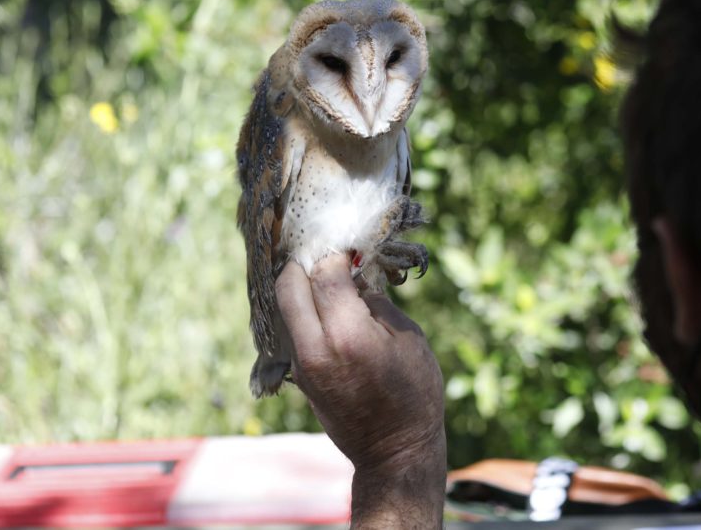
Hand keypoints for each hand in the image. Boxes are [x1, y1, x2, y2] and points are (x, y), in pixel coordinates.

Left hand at [276, 253, 445, 528]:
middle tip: (328, 257)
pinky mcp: (300, 376)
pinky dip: (305, 311)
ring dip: (303, 288)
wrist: (394, 450)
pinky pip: (292, 329)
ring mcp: (303, 364)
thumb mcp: (409, 338)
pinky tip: (328, 309)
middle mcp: (316, 348)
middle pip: (289, 285)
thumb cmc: (415, 392)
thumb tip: (354, 277)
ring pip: (286, 307)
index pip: (324, 273)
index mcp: (348, 335)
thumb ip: (376, 301)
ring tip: (329, 281)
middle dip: (306, 264)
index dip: (336, 254)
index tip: (349, 249)